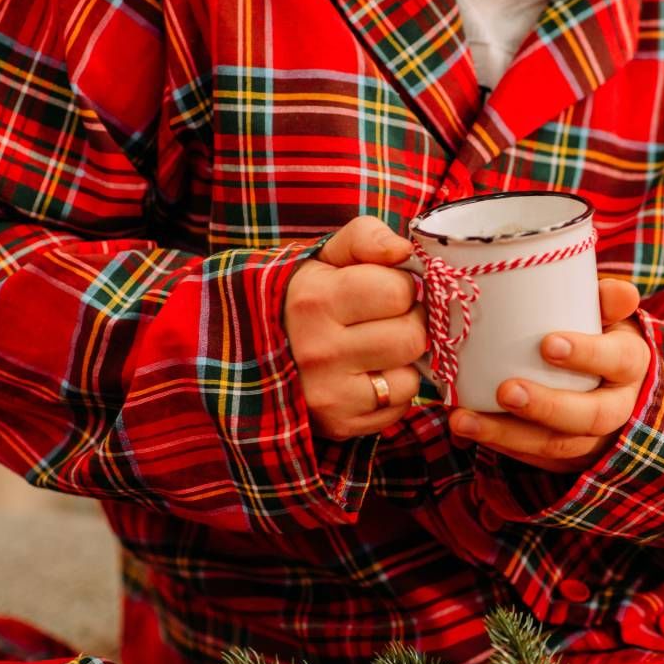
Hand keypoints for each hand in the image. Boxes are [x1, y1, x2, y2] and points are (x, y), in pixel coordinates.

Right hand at [285, 216, 426, 439]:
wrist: (252, 353)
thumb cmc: (304, 297)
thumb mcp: (325, 255)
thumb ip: (366, 238)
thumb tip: (404, 250)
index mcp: (314, 300)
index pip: (397, 291)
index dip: (400, 287)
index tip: (383, 290)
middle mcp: (318, 351)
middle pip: (411, 337)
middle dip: (408, 323)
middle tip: (387, 321)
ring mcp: (328, 394)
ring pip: (410, 378)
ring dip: (402, 361)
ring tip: (376, 349)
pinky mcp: (339, 425)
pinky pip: (399, 408)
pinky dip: (393, 392)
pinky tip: (368, 376)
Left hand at [447, 279, 649, 472]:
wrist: (598, 373)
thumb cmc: (594, 330)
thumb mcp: (604, 310)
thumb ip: (606, 298)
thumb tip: (621, 294)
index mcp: (631, 364)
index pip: (618, 360)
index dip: (587, 354)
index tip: (546, 344)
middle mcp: (619, 406)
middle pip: (592, 415)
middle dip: (546, 406)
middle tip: (506, 391)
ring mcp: (592, 438)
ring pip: (557, 444)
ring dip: (508, 435)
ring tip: (464, 420)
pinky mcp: (565, 456)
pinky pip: (534, 458)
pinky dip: (499, 445)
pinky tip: (467, 431)